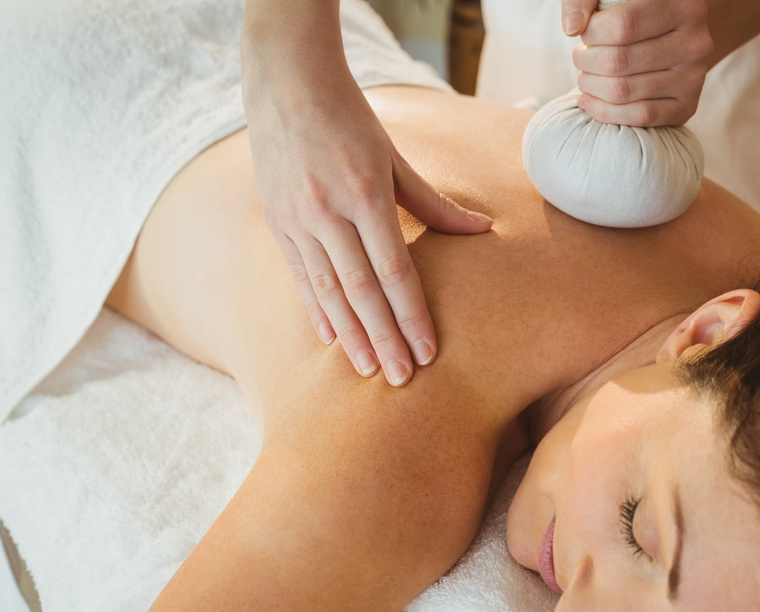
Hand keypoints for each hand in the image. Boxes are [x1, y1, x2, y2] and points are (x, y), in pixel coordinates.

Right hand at [244, 51, 491, 386]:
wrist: (287, 84)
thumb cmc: (352, 119)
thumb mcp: (396, 156)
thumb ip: (434, 202)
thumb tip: (481, 231)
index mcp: (366, 195)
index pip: (395, 272)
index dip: (412, 316)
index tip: (428, 351)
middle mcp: (328, 213)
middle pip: (362, 292)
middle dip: (384, 339)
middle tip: (400, 378)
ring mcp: (298, 221)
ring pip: (328, 291)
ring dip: (350, 335)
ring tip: (367, 369)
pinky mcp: (278, 223)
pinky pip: (300, 277)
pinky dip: (316, 310)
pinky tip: (330, 339)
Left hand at [563, 0, 713, 125]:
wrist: (671, 40)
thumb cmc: (634, 15)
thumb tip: (572, 27)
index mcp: (682, 4)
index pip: (622, 24)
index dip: (591, 34)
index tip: (585, 34)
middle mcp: (695, 41)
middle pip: (619, 61)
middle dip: (586, 62)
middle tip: (581, 58)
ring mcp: (694, 77)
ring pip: (624, 90)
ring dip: (591, 86)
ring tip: (586, 76)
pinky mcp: (687, 106)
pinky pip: (639, 116)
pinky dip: (604, 112)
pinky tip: (589, 101)